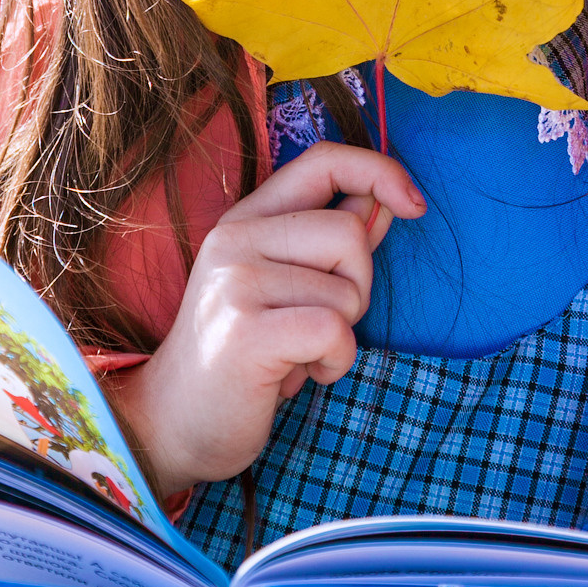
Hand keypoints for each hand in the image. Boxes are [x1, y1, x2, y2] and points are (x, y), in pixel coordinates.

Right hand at [104, 142, 424, 493]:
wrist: (173, 425)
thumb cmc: (242, 358)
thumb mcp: (287, 288)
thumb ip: (332, 242)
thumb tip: (386, 200)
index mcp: (245, 219)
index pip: (323, 161)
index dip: (380, 170)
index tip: (414, 204)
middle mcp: (235, 239)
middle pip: (349, 233)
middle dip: (356, 288)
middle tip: (314, 326)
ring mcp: (236, 283)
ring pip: (347, 290)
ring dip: (341, 335)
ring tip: (295, 354)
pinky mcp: (246, 332)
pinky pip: (335, 331)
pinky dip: (334, 362)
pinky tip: (299, 377)